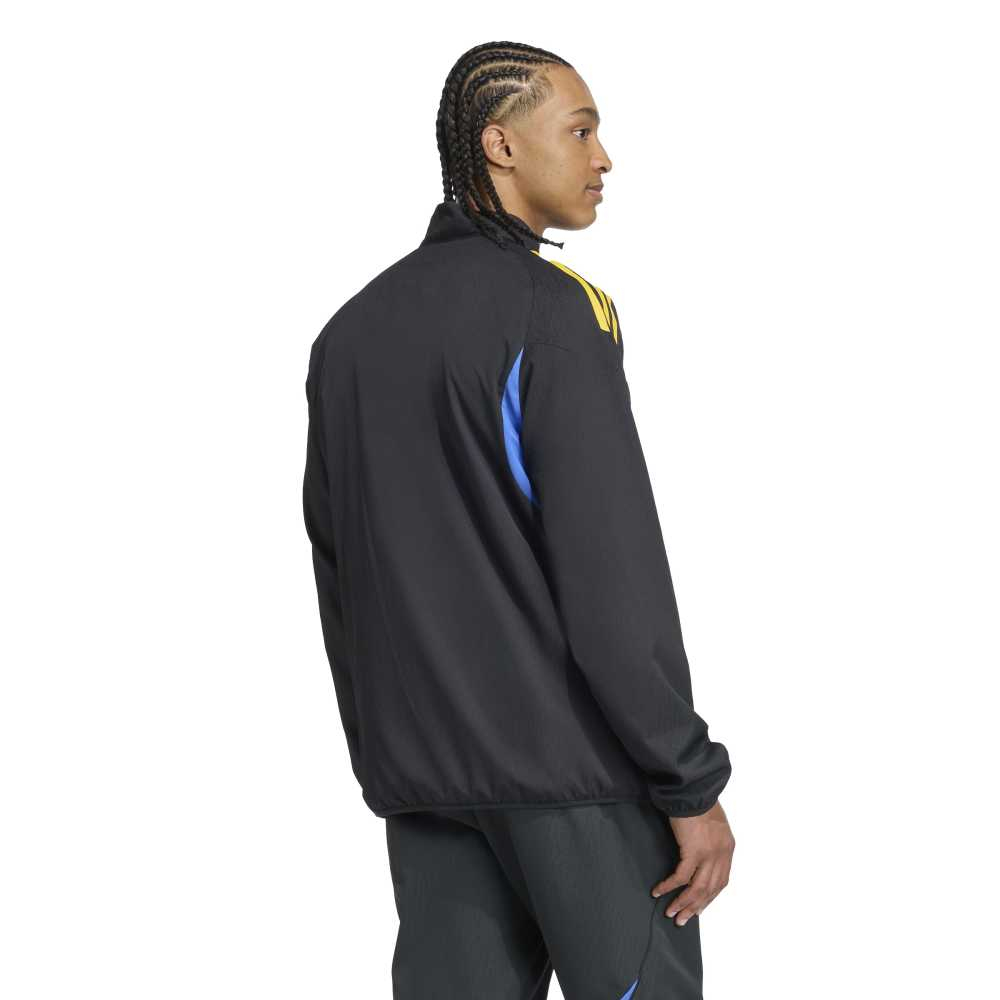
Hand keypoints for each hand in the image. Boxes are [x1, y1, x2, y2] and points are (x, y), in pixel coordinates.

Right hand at [650, 799, 734, 925]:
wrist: (693, 789)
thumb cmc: (699, 800)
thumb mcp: (713, 823)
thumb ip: (711, 840)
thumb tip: (700, 851)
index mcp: (728, 848)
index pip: (721, 881)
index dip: (709, 897)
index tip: (697, 907)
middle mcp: (721, 854)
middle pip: (710, 889)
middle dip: (695, 907)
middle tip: (682, 919)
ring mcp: (709, 854)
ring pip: (697, 888)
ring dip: (683, 903)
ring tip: (672, 913)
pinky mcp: (693, 851)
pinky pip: (681, 876)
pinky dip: (670, 886)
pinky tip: (658, 891)